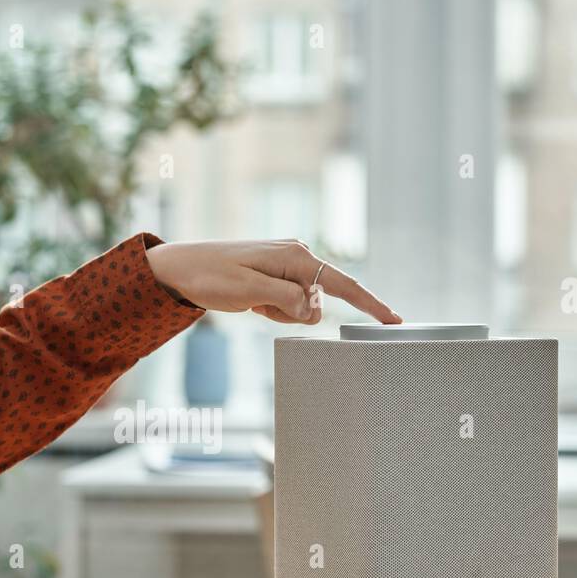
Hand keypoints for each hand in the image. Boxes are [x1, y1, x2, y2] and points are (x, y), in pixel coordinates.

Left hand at [146, 238, 399, 324]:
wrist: (181, 268)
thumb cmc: (211, 276)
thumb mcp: (249, 290)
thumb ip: (287, 300)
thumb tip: (314, 310)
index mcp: (296, 256)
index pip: (343, 284)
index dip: (371, 304)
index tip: (395, 321)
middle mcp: (297, 256)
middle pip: (318, 301)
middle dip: (294, 314)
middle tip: (258, 306)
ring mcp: (287, 266)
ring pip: (302, 307)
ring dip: (280, 313)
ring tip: (251, 300)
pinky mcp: (277, 277)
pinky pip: (288, 305)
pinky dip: (273, 310)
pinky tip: (251, 301)